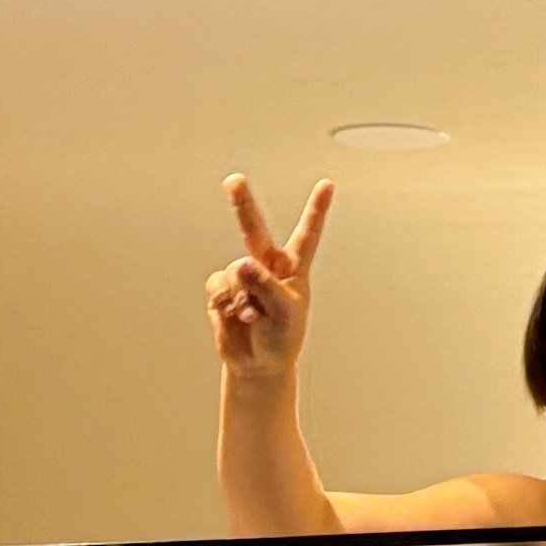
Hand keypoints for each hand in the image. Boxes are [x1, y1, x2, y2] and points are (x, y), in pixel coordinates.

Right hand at [206, 176, 331, 388]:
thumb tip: (241, 264)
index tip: (328, 184)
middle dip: (242, 205)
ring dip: (240, 296)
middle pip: (254, 231)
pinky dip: (224, 302)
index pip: (307, 234)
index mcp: (293, 267)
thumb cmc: (281, 338)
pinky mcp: (222, 290)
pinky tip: (235, 317)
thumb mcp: (284, 313)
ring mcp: (242, 277)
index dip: (316, 209)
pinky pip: (217, 287)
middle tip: (234, 180)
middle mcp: (266, 265)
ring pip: (234, 271)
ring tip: (252, 316)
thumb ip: (265, 287)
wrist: (257, 364)